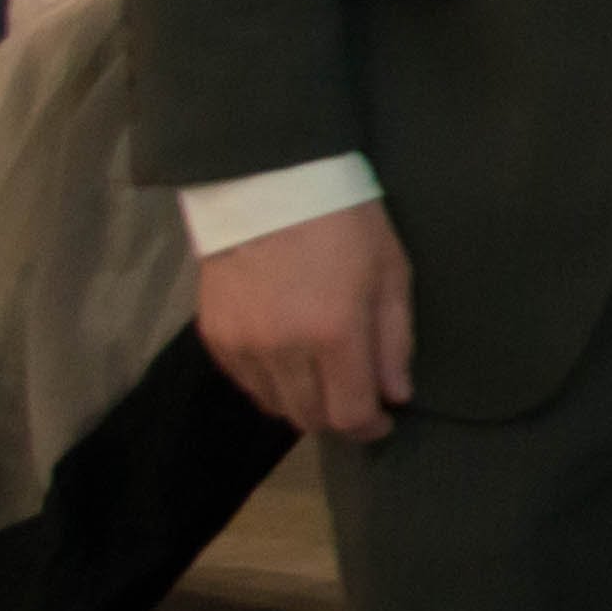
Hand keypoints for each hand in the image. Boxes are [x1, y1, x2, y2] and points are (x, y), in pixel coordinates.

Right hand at [195, 199, 415, 440]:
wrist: (269, 183)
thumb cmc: (346, 222)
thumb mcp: (391, 272)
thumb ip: (394, 340)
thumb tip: (397, 394)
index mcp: (334, 334)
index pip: (349, 414)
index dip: (369, 427)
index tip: (383, 420)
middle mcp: (283, 350)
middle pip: (309, 417)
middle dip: (339, 417)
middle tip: (357, 398)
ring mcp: (243, 346)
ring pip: (275, 406)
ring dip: (304, 404)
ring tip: (324, 380)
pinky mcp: (215, 337)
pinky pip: (246, 384)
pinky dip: (271, 385)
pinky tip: (289, 363)